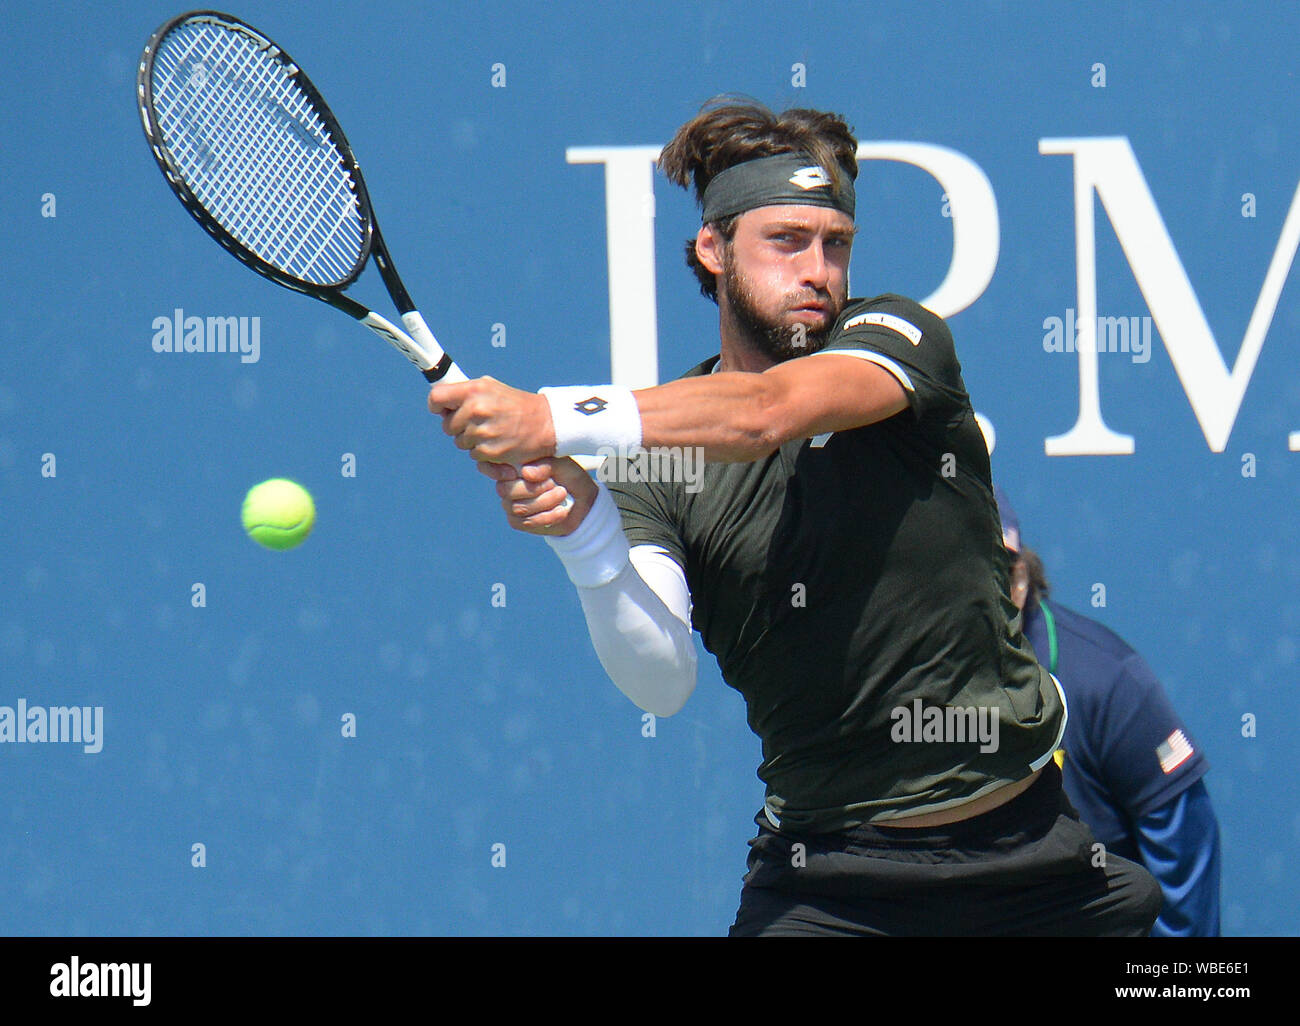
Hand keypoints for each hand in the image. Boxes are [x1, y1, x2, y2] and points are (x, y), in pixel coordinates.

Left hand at [428, 376, 555, 464]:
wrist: (545, 423)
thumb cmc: (515, 404)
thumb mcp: (491, 387)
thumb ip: (466, 392)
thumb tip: (441, 402)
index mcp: (475, 390)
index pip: (437, 398)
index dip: (436, 406)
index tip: (442, 410)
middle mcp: (476, 409)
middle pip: (447, 425)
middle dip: (458, 426)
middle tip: (477, 422)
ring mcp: (482, 431)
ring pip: (459, 441)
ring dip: (471, 440)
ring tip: (491, 430)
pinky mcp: (489, 450)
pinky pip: (473, 454)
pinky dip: (483, 451)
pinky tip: (497, 441)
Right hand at [476, 458, 597, 535]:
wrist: (584, 500)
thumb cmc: (569, 476)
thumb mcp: (562, 465)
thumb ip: (545, 465)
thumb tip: (526, 473)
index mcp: (513, 468)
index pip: (496, 470)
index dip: (501, 471)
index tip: (524, 472)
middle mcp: (508, 487)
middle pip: (506, 491)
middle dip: (532, 489)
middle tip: (553, 484)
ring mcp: (512, 506)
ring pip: (518, 508)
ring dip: (544, 502)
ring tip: (562, 494)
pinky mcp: (520, 523)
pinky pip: (527, 523)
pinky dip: (547, 517)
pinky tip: (561, 511)